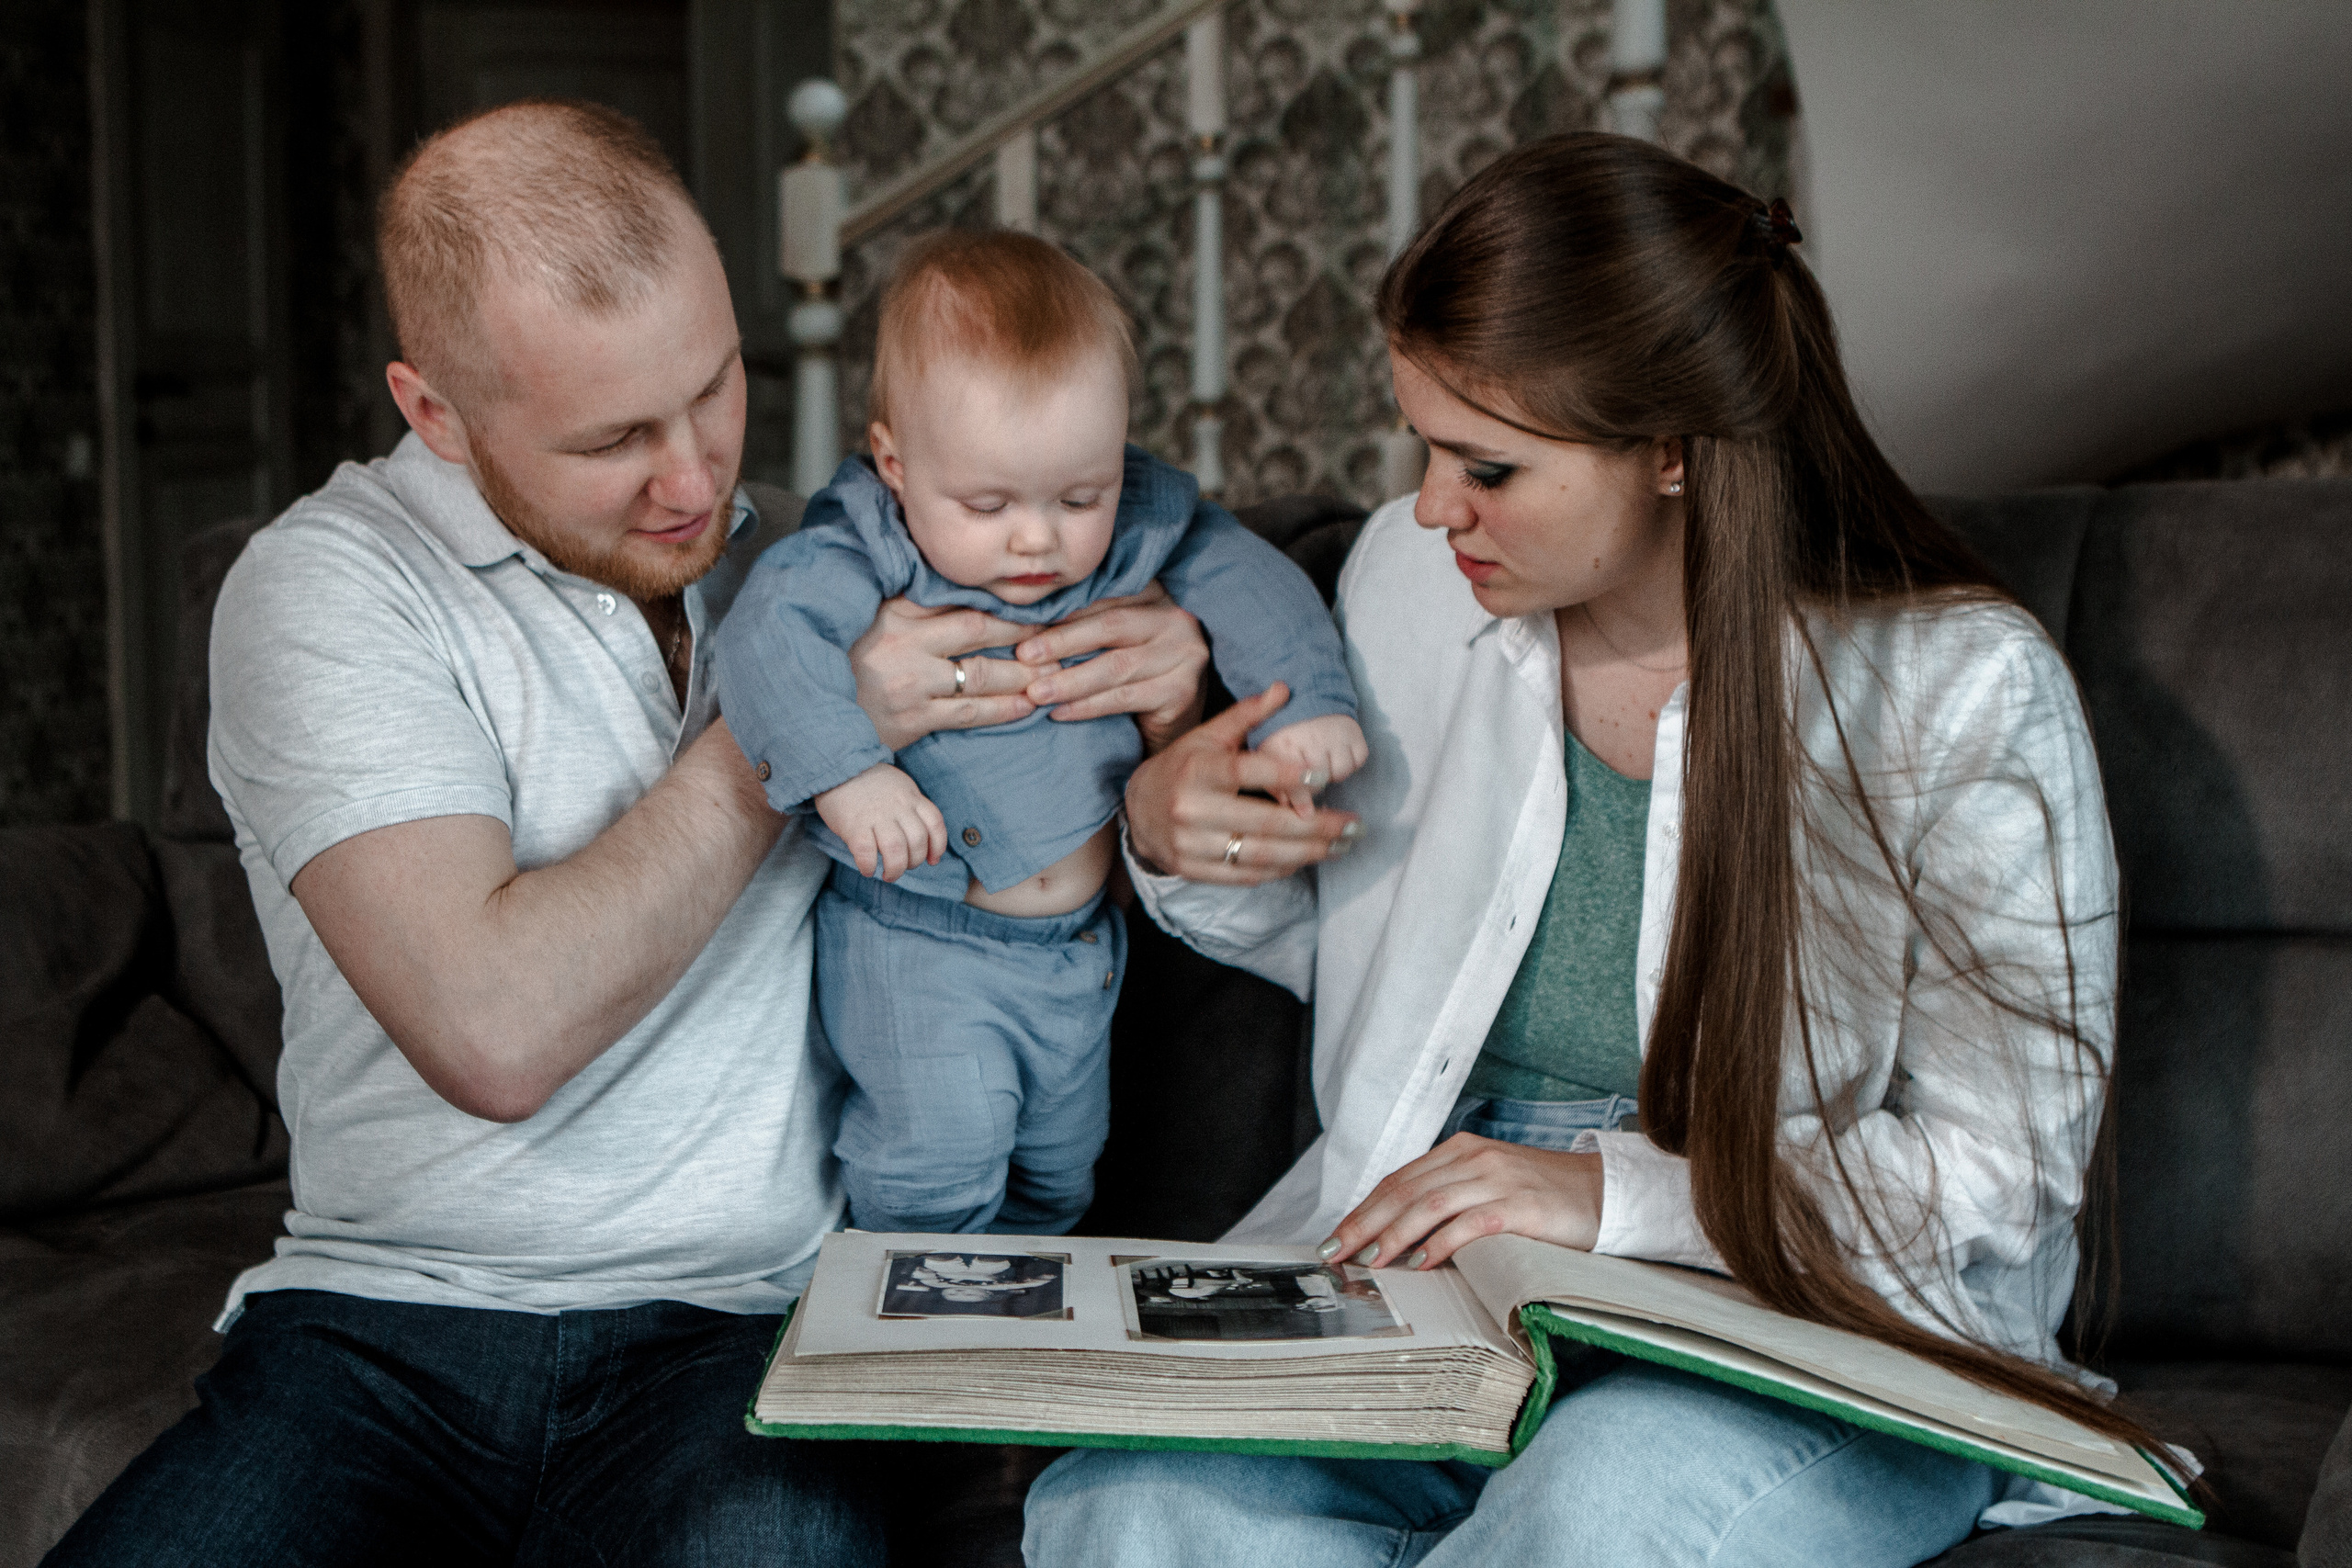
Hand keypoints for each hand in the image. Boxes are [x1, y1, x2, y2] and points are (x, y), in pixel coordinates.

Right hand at [814, 764, 947, 880]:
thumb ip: (911, 807)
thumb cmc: (869, 783)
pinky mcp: (853, 825)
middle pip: (917, 841)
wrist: (837, 767)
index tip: (933, 860)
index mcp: (910, 797)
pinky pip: (866, 852)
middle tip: (903, 866)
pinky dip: (869, 866)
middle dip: (914, 862)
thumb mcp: (899, 787)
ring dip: (895, 869)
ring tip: (888, 874)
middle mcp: (897, 806)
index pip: (935, 823)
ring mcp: (876, 815)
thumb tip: (923, 839)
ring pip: (896, 850)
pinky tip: (867, 869)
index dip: (938, 845)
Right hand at [849, 598, 1038, 751]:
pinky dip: (1003, 709)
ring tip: (1053, 673)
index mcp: (894, 611)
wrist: (811, 715)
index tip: (1033, 603)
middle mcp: (905, 644)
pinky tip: (1027, 705)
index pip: (959, 600)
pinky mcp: (913, 720)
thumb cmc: (847, 664)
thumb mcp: (872, 623)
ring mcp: (911, 683)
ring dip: (1022, 674)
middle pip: (979, 631)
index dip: (1000, 603)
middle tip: (1057, 635)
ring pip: (982, 674)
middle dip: (1023, 633)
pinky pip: (969, 713)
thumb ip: (911, 606)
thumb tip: (959, 589)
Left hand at [1013, 584, 1208, 755]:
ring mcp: (1186, 655)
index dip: (1062, 611)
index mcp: (1156, 595)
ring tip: (1036, 692)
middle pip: (1110, 626)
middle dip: (1062, 642)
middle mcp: (1177, 619)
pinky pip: (1125, 698)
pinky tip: (1060, 713)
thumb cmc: (1135, 676)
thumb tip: (1025, 619)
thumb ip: (1086, 623)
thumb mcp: (1115, 641)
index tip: (1023, 625)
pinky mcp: (1183, 691)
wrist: (1175, 726)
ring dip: (1070, 680)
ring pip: (1115, 666)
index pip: (1104, 597)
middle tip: (1024, 656)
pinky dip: (1087, 706)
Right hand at [1122, 685, 1360, 883]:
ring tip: (1341, 845)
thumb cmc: (1182, 765)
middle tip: (1354, 825)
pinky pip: (1246, 875)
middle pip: (1264, 823)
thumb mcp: (1208, 735)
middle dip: (1317, 827)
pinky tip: (1308, 859)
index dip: (1288, 775)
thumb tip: (1284, 688)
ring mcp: (1191, 844)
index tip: (1325, 777)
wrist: (1137, 809)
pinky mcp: (1193, 870)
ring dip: (1308, 853)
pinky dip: (1281, 869)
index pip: (1247, 772)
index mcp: (1198, 770)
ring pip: (1260, 854)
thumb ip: (1247, 714)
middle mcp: (1192, 809)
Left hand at [1255, 713, 1368, 817]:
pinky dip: (1351, 761)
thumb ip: (1276, 787)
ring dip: (1333, 773)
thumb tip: (1295, 812)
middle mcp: (1308, 735)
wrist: (1304, 700)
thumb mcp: (1269, 757)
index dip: (1300, 798)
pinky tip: (1337, 753)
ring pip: (1341, 771)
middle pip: (1320, 779)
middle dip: (1315, 784)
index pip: (1293, 778)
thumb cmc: (1285, 737)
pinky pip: (1358, 759)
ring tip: (1323, 762)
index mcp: (1282, 742)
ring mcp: (1332, 731)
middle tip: (1308, 775)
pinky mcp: (1352, 729)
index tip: (1306, 814)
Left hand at [1318, 1136, 1604, 1271]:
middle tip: (1338, 1251)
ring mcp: (1498, 1180)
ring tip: (1372, 1260)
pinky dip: (1443, 1242)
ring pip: (1430, 1204)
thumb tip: (1397, 1236)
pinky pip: (1472, 1223)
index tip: (1336, 1236)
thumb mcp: (1487, 1186)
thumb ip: (1447, 1200)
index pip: (1398, 1180)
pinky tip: (1423, 1261)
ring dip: (1395, 1234)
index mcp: (1460, 1151)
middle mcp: (1474, 1159)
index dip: (1363, 1209)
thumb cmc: (1542, 1196)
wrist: (1604, 1192)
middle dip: (1365, 1223)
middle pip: (1405, 1190)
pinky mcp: (1522, 1206)